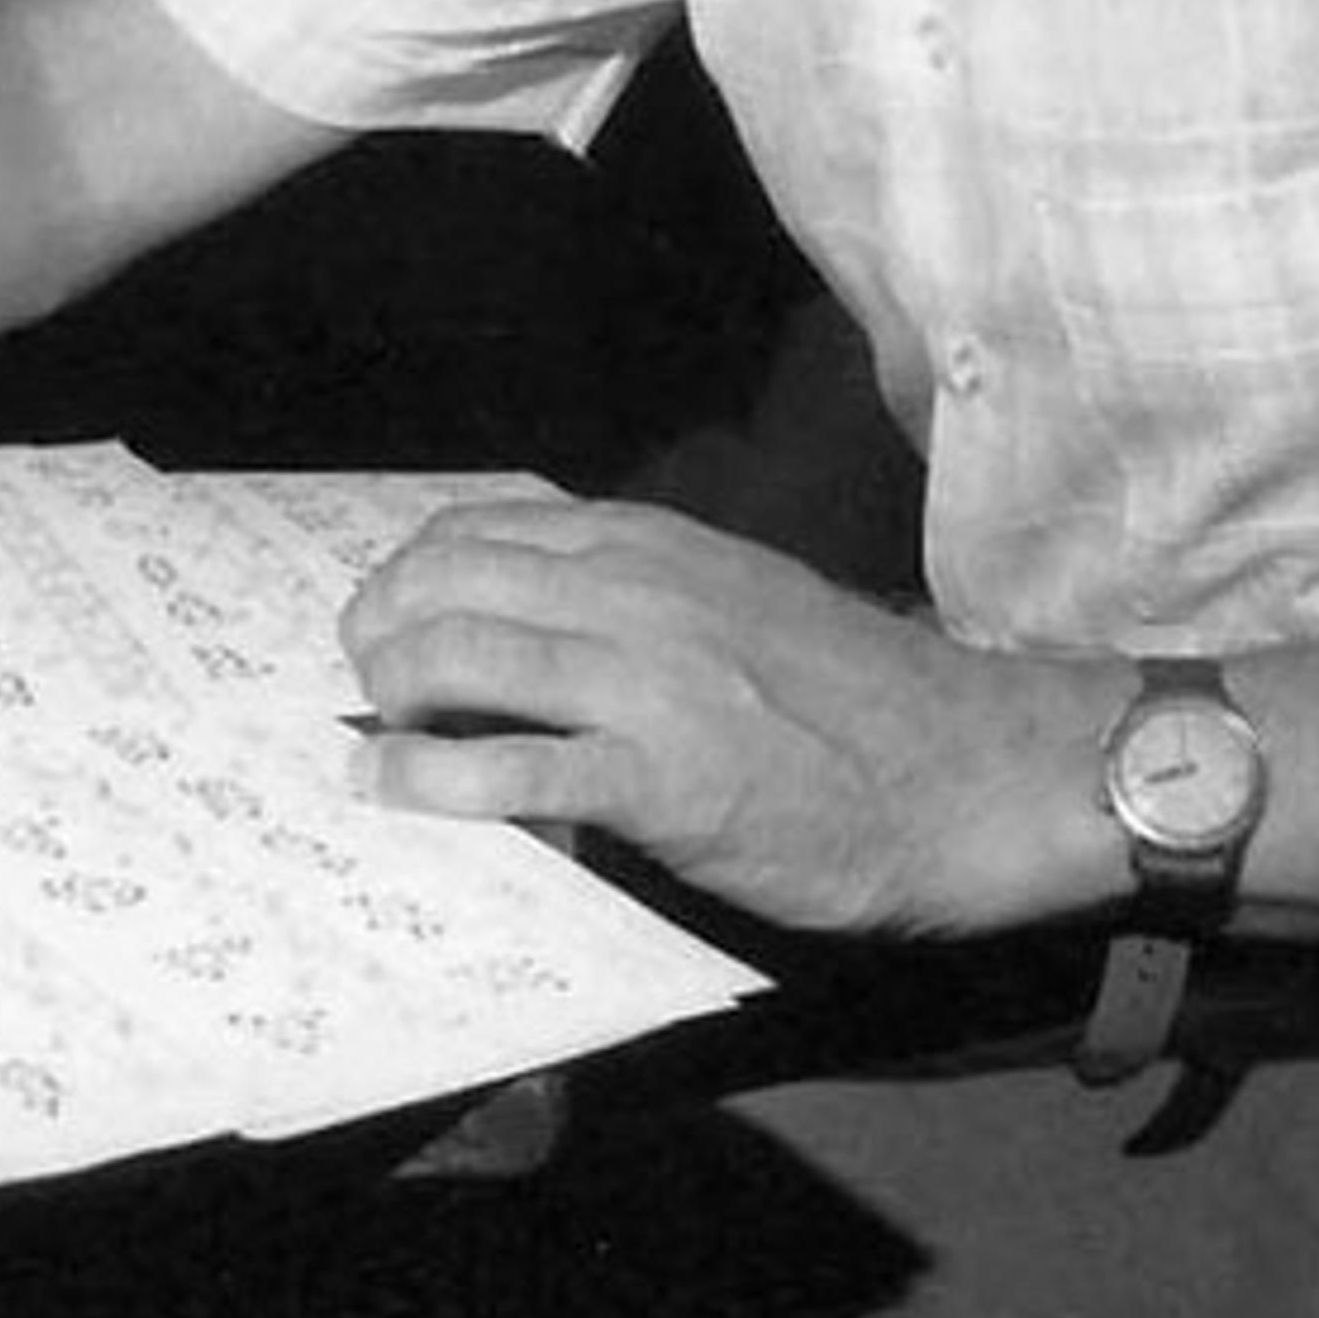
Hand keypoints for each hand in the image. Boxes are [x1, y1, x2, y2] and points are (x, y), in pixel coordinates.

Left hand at [339, 495, 1102, 939]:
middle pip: (448, 581)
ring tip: (368, 733)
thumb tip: (539, 623)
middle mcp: (636, 592)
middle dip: (376, 629)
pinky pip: (510, 768)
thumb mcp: (737, 600)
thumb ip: (643, 599)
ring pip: (462, 654)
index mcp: (653, 545)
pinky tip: (389, 790)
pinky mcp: (657, 778)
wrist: (958, 771)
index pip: (484, 527)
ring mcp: (645, 681)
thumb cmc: (851, 697)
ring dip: (387, 694)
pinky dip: (428, 778)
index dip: (409, 569)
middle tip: (360, 680)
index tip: (383, 614)